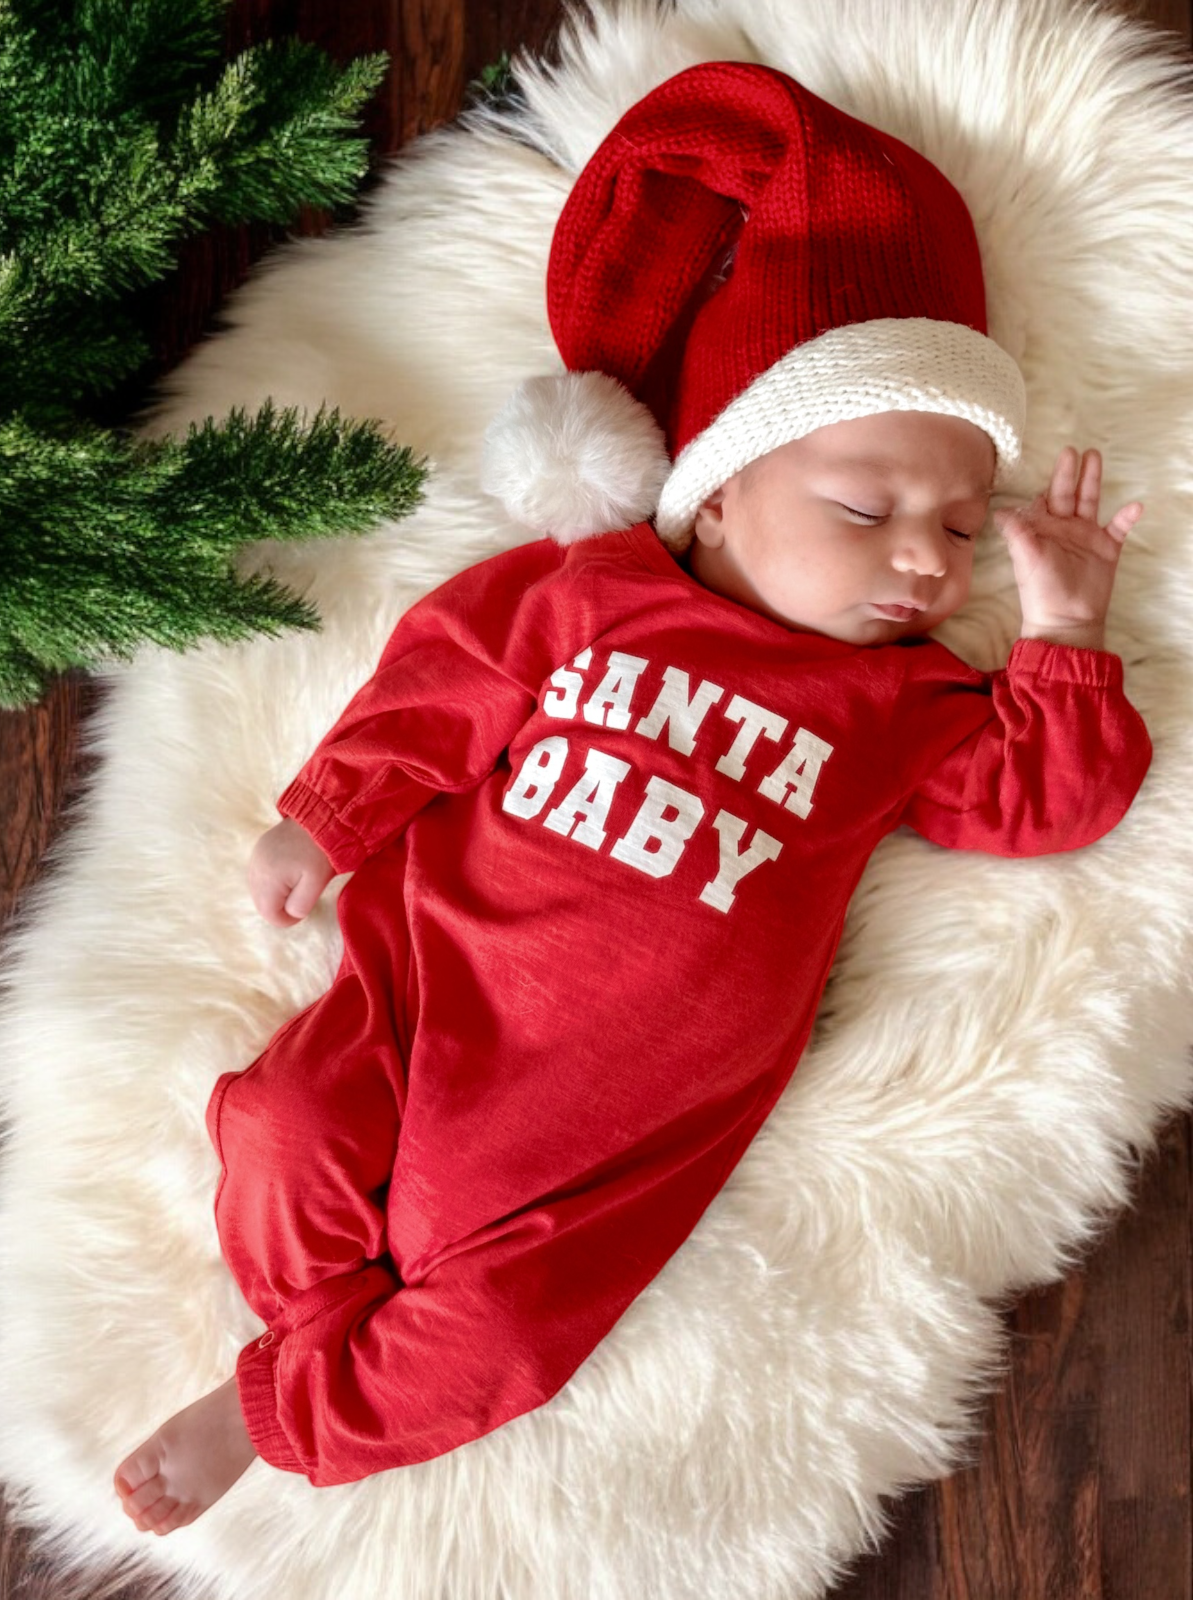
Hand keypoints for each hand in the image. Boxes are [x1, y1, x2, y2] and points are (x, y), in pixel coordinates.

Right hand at [248, 818, 334, 925]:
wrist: (322, 817)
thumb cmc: (321, 853)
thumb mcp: (315, 884)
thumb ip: (300, 905)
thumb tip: (290, 914)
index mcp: (268, 878)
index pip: (269, 914)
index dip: (287, 919)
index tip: (304, 911)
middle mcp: (256, 867)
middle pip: (261, 903)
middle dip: (279, 907)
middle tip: (301, 899)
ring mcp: (256, 856)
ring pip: (259, 889)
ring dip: (275, 895)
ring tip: (296, 886)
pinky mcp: (260, 848)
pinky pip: (260, 874)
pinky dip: (271, 881)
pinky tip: (288, 875)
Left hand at [992, 446, 1142, 650]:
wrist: (1066, 620)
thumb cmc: (1040, 592)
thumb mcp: (1025, 559)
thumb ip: (1017, 533)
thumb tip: (999, 511)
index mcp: (1042, 529)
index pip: (1043, 499)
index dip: (1046, 484)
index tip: (1044, 468)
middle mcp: (1063, 528)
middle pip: (1067, 493)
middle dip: (1069, 472)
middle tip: (1072, 450)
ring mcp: (1086, 536)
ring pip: (1090, 501)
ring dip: (1092, 480)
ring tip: (1094, 456)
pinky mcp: (1107, 548)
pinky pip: (1119, 527)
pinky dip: (1127, 516)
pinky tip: (1134, 505)